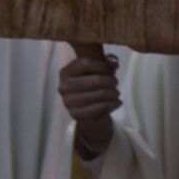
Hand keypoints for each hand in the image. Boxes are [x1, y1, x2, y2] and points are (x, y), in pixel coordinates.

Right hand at [59, 41, 120, 159]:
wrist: (90, 117)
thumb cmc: (94, 90)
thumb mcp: (96, 74)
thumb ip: (103, 64)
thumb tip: (113, 61)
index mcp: (65, 73)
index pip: (85, 63)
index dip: (103, 65)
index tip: (112, 68)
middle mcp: (63, 87)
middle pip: (96, 79)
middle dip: (111, 82)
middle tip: (115, 84)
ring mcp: (69, 102)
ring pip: (101, 93)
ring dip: (114, 94)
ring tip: (116, 95)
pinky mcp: (77, 116)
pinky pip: (101, 107)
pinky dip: (113, 104)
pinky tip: (115, 104)